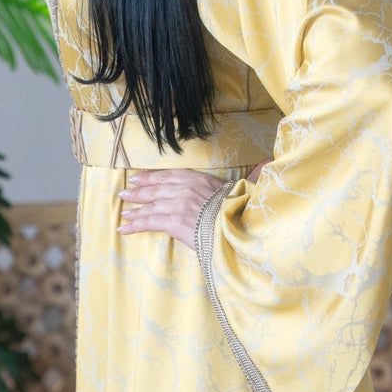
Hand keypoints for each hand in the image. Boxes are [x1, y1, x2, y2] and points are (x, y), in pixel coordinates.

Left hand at [117, 162, 264, 246]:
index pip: (170, 175)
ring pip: (150, 205)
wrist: (240, 227)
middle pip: (156, 188)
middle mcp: (185, 188)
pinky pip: (149, 222)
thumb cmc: (242, 212)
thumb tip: (267, 163)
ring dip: (134, 210)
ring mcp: (177, 203)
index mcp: (199, 180)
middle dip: (139, 191)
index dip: (153, 177)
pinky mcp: (173, 220)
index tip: (140, 178)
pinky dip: (134, 225)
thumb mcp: (243, 190)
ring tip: (123, 214)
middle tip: (125, 192)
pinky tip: (123, 229)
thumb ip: (248, 177)